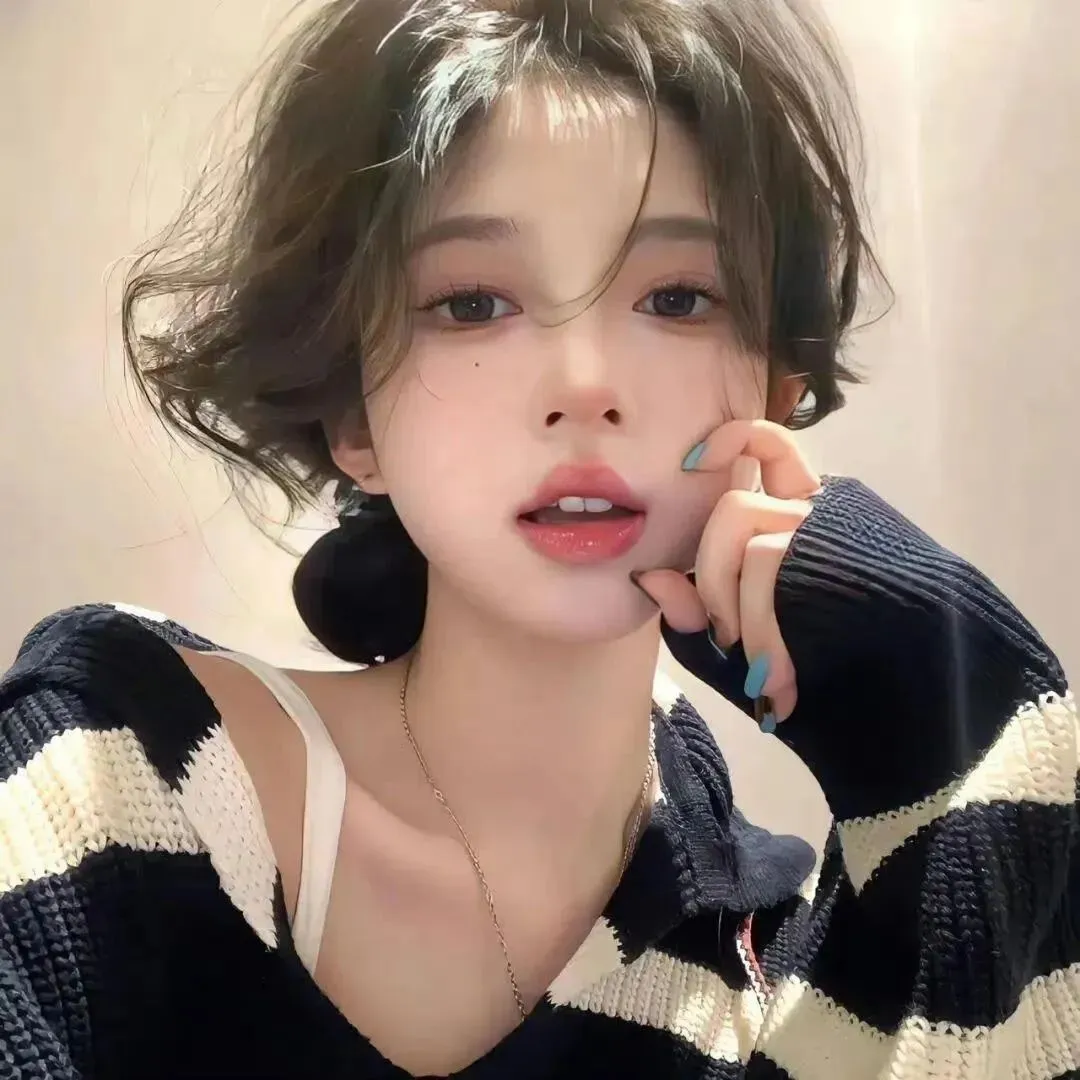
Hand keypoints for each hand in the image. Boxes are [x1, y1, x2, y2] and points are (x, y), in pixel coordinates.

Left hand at [636, 420, 821, 726]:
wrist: (918, 702)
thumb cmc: (832, 674)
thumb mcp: (742, 647)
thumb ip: (696, 614)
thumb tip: (650, 578)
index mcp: (803, 517)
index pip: (769, 447)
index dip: (730, 439)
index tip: (692, 462)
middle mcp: (821, 510)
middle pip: (733, 510)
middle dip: (712, 579)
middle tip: (727, 640)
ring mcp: (835, 526)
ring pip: (748, 539)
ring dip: (740, 613)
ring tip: (765, 674)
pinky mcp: (847, 548)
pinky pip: (771, 565)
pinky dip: (764, 630)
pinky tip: (781, 679)